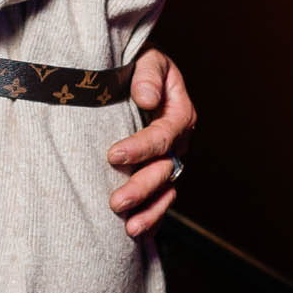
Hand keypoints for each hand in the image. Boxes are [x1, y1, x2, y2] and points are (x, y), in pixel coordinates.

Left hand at [108, 47, 196, 239]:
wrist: (131, 70)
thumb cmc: (137, 62)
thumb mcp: (147, 59)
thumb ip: (148, 75)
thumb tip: (147, 99)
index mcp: (179, 112)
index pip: (165, 134)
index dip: (142, 147)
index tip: (113, 155)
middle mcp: (179, 140)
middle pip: (166, 169)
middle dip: (142, 187)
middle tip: (116, 202)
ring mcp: (169, 160)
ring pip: (166, 190)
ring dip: (149, 210)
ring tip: (128, 228)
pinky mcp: (156, 172)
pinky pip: (159, 199)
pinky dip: (151, 217)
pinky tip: (136, 234)